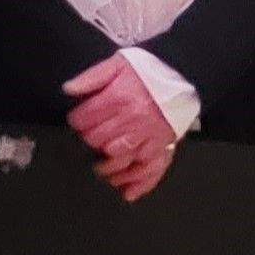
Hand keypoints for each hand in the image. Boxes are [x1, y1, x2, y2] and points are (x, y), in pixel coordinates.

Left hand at [61, 56, 175, 200]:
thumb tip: (68, 90)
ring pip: (117, 160)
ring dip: (106, 166)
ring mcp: (147, 134)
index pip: (83, 119)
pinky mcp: (161, 144)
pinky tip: (126, 191)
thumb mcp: (119, 64)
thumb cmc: (150, 71)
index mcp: (118, 98)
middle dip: (89, 140)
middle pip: (95, 141)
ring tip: (101, 165)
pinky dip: (138, 183)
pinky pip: (149, 169)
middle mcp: (132, 119)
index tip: (81, 119)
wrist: (185, 74)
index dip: (78, 120)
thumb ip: (92, 77)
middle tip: (92, 137)